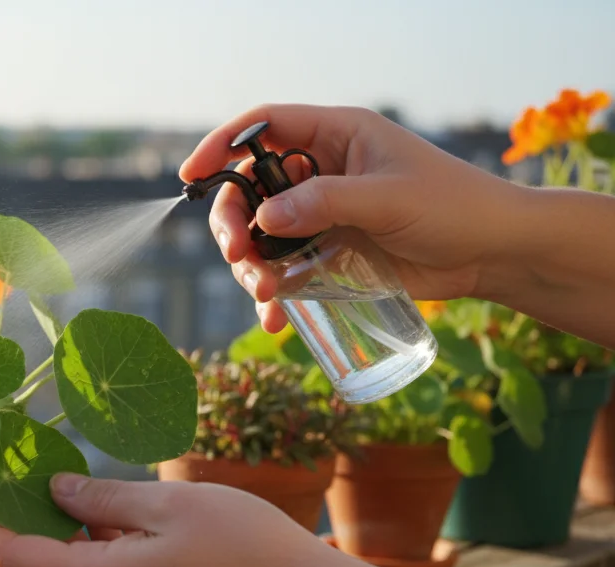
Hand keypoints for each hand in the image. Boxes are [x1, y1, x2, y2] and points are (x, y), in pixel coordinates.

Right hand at [180, 104, 523, 332]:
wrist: (494, 255)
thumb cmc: (455, 207)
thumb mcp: (389, 198)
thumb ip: (325, 202)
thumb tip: (264, 216)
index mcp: (334, 136)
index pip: (262, 128)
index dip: (221, 146)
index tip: (190, 174)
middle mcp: (320, 172)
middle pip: (249, 190)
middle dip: (233, 224)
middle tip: (239, 255)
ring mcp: (321, 215)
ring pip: (259, 236)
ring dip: (249, 266)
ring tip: (266, 295)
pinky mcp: (328, 255)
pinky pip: (282, 271)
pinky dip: (272, 296)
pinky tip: (275, 320)